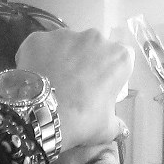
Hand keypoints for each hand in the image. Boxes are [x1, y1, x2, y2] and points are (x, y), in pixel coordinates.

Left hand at [15, 29, 133, 150]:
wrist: (42, 115)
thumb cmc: (83, 120)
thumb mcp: (107, 128)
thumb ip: (117, 124)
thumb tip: (122, 129)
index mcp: (118, 58)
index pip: (124, 56)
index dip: (115, 70)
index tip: (106, 84)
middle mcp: (95, 39)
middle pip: (96, 46)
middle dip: (90, 61)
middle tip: (80, 84)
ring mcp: (65, 35)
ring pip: (69, 43)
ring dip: (66, 57)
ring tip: (56, 80)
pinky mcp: (39, 37)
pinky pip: (44, 46)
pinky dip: (43, 57)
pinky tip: (39, 75)